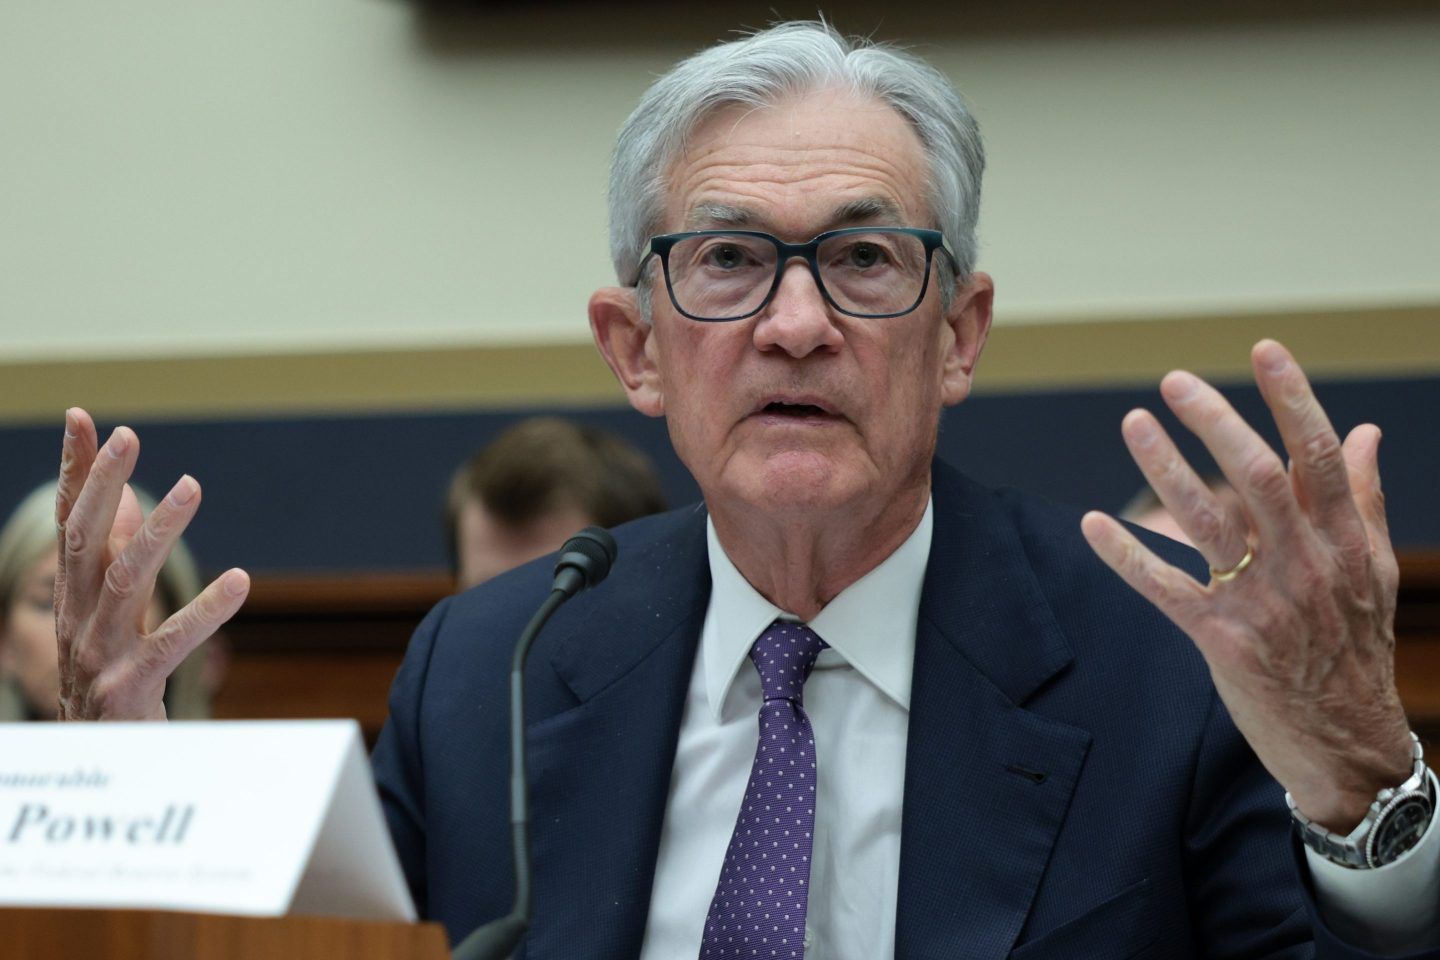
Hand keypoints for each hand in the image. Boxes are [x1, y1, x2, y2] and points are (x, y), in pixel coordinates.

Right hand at [54, 408, 250, 719]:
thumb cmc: (112, 685)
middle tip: (129, 434)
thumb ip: (116, 560)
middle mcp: (77, 620)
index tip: (84, 417)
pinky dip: (205, 611)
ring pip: (125, 582)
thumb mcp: (110, 619)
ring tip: (190, 485)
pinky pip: (170, 645)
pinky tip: (240, 581)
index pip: (70, 524)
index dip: (75, 471)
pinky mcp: (128, 690)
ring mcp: (98, 656)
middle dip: (103, 484)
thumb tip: (134, 497)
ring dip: (157, 531)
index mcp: (73, 600)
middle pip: (85, 541)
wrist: (102, 774)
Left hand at [1081, 340, 1409, 831]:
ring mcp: (1261, 601)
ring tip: (1133, 422)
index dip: (1291, 398)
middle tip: (1175, 381)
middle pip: (1257, 476)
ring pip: (1207, 522)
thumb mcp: (1372, 571)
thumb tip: (1365, 432)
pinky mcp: (1221, 639)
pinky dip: (1126, 554)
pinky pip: (1164, 588)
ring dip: (1165, 468)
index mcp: (1342, 540)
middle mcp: (1303, 563)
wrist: (1346, 742)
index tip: (1263, 349)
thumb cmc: (1356, 647)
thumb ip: (1362, 499)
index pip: (1317, 454)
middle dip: (1215, 422)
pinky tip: (1093, 522)